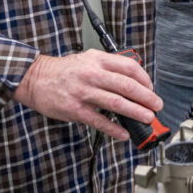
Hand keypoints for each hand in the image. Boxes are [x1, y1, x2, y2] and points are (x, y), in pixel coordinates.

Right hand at [13, 51, 162, 140]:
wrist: (35, 79)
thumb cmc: (64, 71)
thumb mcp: (88, 59)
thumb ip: (109, 67)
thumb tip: (133, 82)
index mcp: (97, 60)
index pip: (129, 67)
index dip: (145, 80)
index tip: (151, 89)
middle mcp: (92, 74)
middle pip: (127, 86)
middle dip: (146, 98)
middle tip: (156, 106)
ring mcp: (84, 92)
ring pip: (116, 103)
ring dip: (136, 112)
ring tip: (147, 118)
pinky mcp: (75, 110)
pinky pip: (100, 121)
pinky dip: (114, 128)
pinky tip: (124, 133)